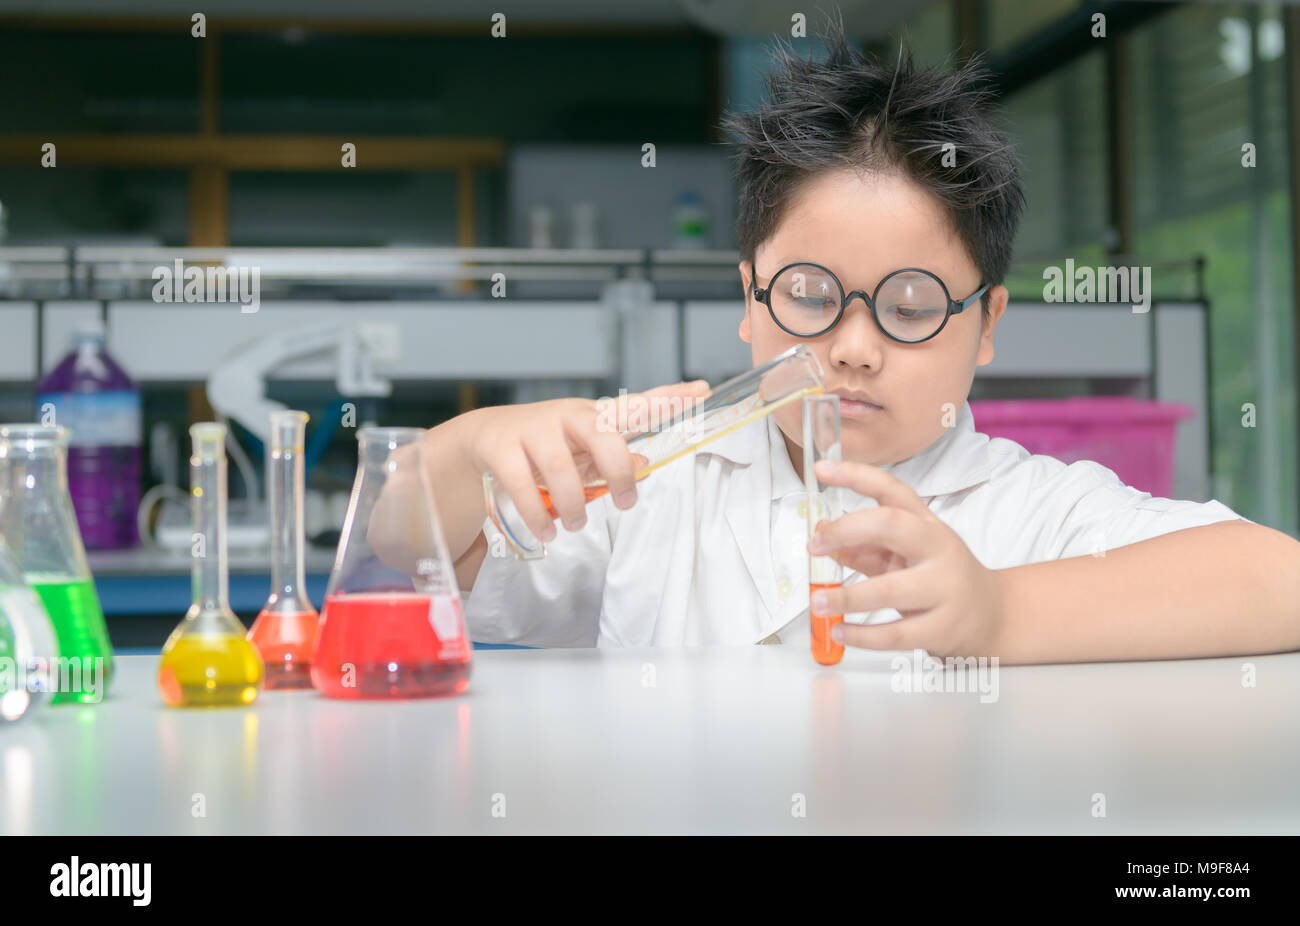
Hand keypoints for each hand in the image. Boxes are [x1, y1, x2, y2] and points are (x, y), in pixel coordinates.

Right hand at [464, 380, 709, 540]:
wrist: (481, 438)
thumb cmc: (543, 447)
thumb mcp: (580, 450)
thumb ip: (612, 456)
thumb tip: (647, 461)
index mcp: (592, 416)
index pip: (635, 404)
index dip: (669, 398)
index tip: (703, 390)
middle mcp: (566, 416)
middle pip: (602, 434)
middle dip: (618, 470)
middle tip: (626, 502)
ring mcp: (532, 429)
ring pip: (559, 466)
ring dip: (572, 502)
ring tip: (575, 525)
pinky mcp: (501, 447)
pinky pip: (521, 484)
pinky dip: (536, 514)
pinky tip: (546, 530)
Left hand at [807, 459, 1004, 657]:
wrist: (991, 614)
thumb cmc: (938, 577)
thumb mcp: (904, 553)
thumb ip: (864, 546)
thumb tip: (822, 535)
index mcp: (925, 523)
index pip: (890, 489)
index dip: (855, 476)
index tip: (822, 469)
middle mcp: (937, 548)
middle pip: (892, 525)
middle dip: (847, 531)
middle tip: (815, 546)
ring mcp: (943, 588)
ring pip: (889, 590)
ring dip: (846, 597)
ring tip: (818, 602)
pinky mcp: (942, 628)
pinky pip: (896, 634)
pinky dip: (862, 636)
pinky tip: (841, 631)